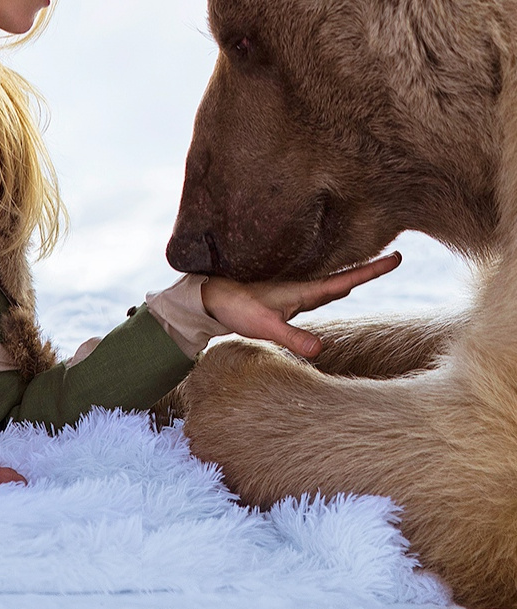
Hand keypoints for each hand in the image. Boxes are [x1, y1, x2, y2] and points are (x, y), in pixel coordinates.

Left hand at [200, 251, 401, 359]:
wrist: (210, 296)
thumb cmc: (237, 307)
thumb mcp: (266, 326)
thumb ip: (293, 338)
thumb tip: (321, 351)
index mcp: (304, 290)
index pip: (346, 279)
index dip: (372, 270)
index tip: (397, 257)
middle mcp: (303, 287)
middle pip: (344, 276)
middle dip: (369, 268)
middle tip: (395, 258)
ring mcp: (295, 291)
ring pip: (331, 281)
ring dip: (353, 275)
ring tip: (374, 268)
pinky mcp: (286, 297)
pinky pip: (319, 287)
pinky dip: (335, 284)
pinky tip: (336, 287)